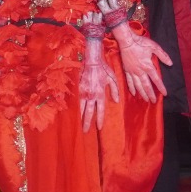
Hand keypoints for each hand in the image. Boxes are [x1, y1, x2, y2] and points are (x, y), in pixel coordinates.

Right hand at [76, 15, 119, 131]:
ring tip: (79, 125)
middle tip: (85, 132)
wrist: (91, 60)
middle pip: (89, 113)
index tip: (99, 127)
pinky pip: (76, 101)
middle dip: (87, 123)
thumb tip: (116, 101)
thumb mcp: (113, 79)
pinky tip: (74, 113)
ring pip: (81, 108)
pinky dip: (76, 108)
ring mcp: (83, 92)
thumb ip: (115, 90)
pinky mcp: (78, 88)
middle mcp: (91, 95)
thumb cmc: (103, 68)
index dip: (100, 120)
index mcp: (100, 93)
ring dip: (80, 117)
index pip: (100, 110)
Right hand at [101, 0, 171, 100]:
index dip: (161, 87)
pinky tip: (133, 93)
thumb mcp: (154, 47)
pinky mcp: (126, 70)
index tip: (165, 94)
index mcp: (148, 66)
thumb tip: (170, 63)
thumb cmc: (141, 43)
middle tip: (153, 101)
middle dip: (150, 94)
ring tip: (145, 99)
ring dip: (142, 93)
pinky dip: (131, 88)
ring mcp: (132, 72)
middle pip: (146, 85)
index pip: (156, 79)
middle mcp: (140, 71)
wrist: (126, 41)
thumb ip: (163, 56)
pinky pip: (129, 81)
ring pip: (137, 85)